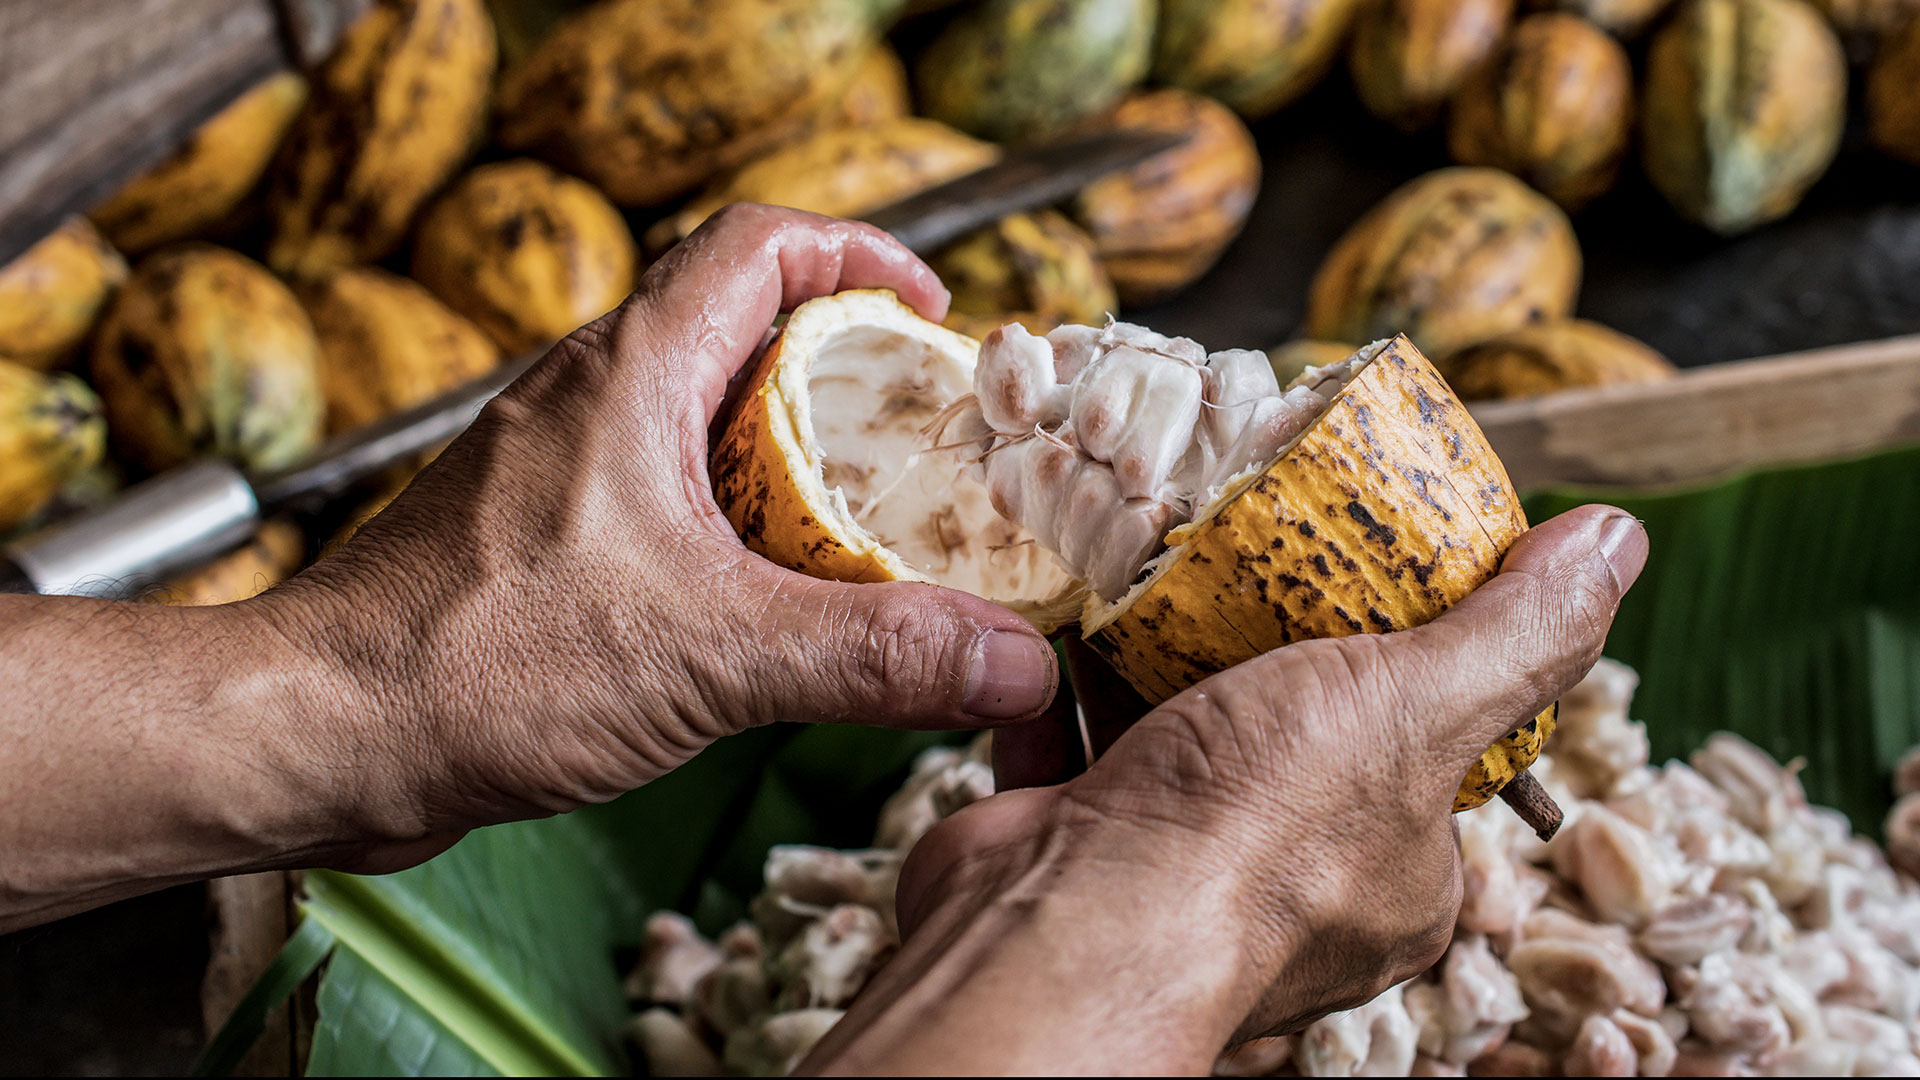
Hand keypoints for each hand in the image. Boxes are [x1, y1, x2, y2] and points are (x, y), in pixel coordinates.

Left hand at [255, 205, 1058, 865]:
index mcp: (632, 374)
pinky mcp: (544, 538)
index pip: (759, 245)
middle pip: (747, 332)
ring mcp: (563, 467)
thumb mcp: (710, 654)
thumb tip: (1008, 661)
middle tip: (924, 443)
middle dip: (850, 378)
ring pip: (707, 424)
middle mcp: (592, 398)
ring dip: (795, 463)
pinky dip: (738, 530)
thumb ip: (872, 654)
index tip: (932, 313)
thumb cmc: (468, 663)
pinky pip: (668, 497)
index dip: (859, 255)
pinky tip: (772, 604)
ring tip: (871, 531)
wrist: (316, 734)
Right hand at [802, 505, 1646, 1074]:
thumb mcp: (1415, 707)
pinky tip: (1067, 618)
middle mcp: (1291, 888)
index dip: (1411, 655)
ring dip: (1161, 654)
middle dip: (1269, 645)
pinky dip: (1069, 681)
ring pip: (1180, 734)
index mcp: (1401, 877)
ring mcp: (1174, 868)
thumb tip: (1613, 545)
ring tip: (1156, 564)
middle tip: (1253, 552)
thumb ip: (1515, 635)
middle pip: (1296, 732)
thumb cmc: (1253, 841)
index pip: (1428, 749)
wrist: (1059, 931)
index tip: (1375, 570)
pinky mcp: (1078, 842)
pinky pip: (1080, 742)